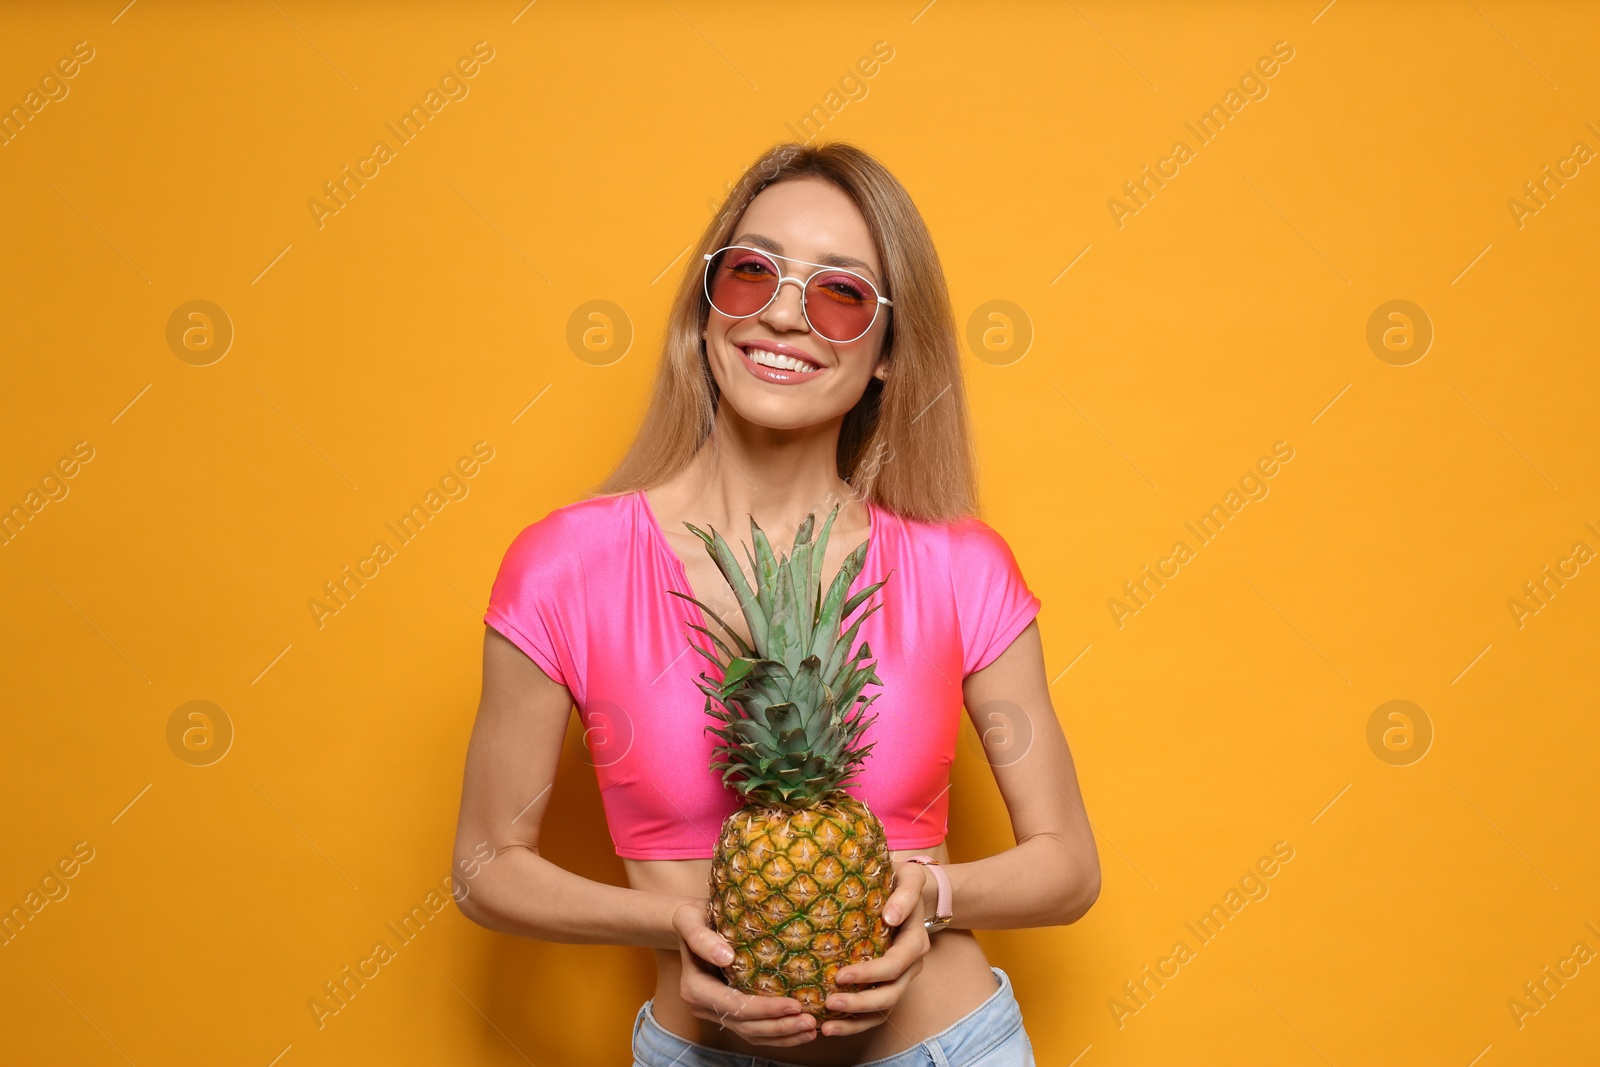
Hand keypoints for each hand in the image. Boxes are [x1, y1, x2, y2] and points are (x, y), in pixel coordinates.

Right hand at [671, 899, 819, 1047]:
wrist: (691, 922)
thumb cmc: (693, 916)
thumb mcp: (689, 918)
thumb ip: (701, 938)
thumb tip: (726, 957)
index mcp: (695, 988)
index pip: (734, 1006)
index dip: (765, 1010)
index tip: (794, 1005)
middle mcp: (704, 1006)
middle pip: (745, 1026)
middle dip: (780, 1027)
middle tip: (811, 1022)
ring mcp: (716, 1011)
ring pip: (751, 1034)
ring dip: (783, 1035)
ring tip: (811, 1029)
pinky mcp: (729, 1011)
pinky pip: (754, 1029)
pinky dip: (777, 1033)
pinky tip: (800, 1029)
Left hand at [817, 858, 935, 1036]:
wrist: (915, 893)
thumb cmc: (906, 882)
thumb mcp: (910, 879)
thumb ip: (904, 895)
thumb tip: (890, 916)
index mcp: (915, 942)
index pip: (895, 965)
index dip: (870, 974)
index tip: (841, 975)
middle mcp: (910, 965)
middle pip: (890, 995)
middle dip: (860, 1003)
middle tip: (829, 1002)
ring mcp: (900, 978)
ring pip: (883, 1010)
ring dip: (856, 1021)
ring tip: (826, 1026)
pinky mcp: (888, 983)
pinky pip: (876, 1011)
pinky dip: (856, 1022)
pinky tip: (830, 1024)